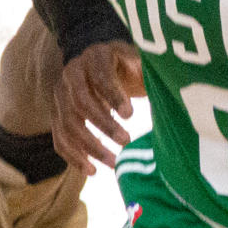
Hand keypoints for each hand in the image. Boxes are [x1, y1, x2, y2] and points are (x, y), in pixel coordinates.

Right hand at [51, 40, 144, 173]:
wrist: (98, 62)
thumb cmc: (126, 65)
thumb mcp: (138, 60)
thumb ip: (148, 71)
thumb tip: (171, 86)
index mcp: (96, 57)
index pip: (100, 77)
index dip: (113, 96)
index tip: (131, 115)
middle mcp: (72, 74)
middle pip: (81, 102)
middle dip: (104, 125)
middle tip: (127, 141)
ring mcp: (60, 96)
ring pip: (68, 124)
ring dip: (90, 147)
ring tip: (114, 163)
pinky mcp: (56, 114)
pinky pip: (60, 138)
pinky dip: (74, 156)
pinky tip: (92, 171)